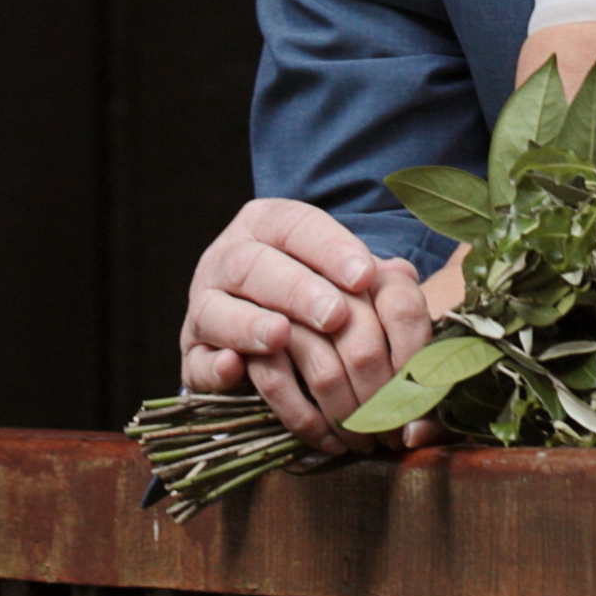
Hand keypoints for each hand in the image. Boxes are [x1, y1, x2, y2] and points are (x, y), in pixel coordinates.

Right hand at [180, 197, 443, 436]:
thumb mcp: (342, 275)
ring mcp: (206, 307)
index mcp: (267, 226)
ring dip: (249, 325)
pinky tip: (233, 369)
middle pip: (253, 265)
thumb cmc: (316, 296)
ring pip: (216, 309)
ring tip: (281, 337)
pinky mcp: (193, 355)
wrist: (260, 333)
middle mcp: (228, 259)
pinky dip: (213, 367)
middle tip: (335, 316)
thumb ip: (372, 276)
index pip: (296, 226)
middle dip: (295, 290)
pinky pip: (195, 360)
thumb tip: (403, 280)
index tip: (366, 276)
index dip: (330, 248)